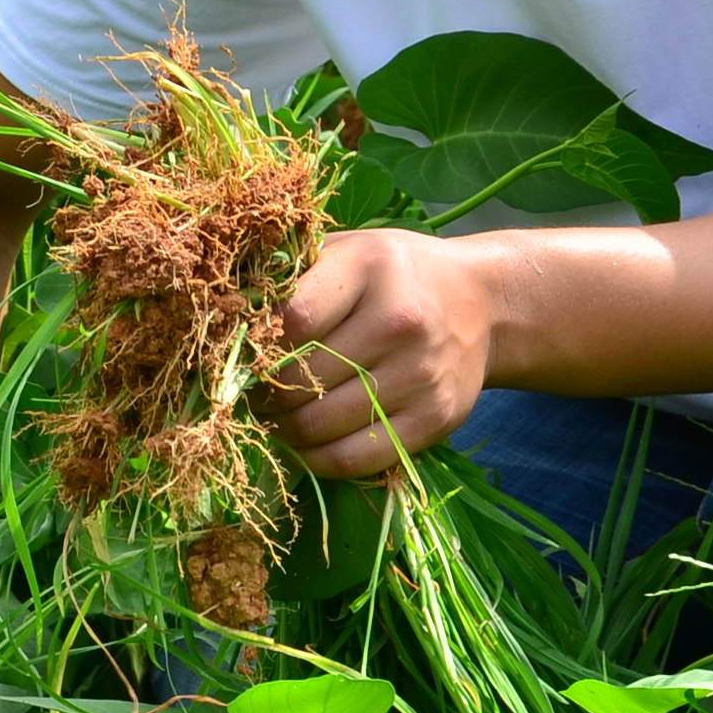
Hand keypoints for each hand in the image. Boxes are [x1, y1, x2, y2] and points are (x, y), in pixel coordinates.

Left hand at [265, 227, 502, 477]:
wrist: (482, 304)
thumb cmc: (396, 276)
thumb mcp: (350, 252)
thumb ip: (294, 276)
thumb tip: (230, 319)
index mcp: (370, 268)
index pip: (290, 320)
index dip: (257, 344)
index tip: (248, 352)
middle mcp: (400, 321)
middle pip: (300, 380)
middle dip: (263, 394)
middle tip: (254, 393)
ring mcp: (421, 375)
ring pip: (320, 426)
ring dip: (284, 430)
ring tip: (278, 417)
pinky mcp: (435, 419)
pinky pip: (354, 459)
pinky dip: (316, 460)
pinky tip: (307, 444)